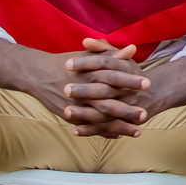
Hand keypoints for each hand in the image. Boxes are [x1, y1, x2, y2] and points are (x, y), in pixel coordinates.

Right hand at [0, 38, 147, 136]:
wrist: (36, 74)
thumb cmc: (68, 63)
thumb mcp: (89, 57)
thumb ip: (112, 55)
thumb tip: (133, 49)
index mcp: (89, 72)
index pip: (114, 76)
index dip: (130, 80)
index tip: (149, 84)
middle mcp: (82, 90)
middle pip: (107, 101)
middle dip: (126, 110)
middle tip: (145, 114)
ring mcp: (75, 105)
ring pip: (99, 119)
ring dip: (119, 126)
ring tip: (138, 131)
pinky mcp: (69, 115)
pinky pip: (88, 126)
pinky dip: (103, 132)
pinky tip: (118, 135)